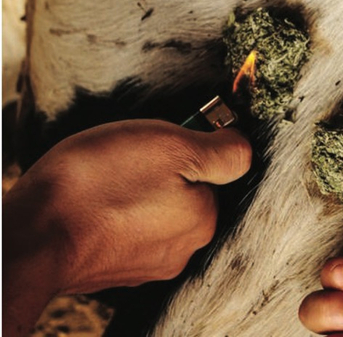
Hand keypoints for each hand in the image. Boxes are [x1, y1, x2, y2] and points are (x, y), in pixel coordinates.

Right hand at [2, 120, 250, 335]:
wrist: (30, 236)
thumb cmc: (99, 184)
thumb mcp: (172, 147)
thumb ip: (221, 152)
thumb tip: (244, 149)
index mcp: (203, 221)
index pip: (213, 175)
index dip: (189, 149)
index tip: (162, 142)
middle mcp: (181, 250)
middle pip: (184, 195)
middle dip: (163, 173)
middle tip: (130, 157)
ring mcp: (145, 264)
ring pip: (153, 212)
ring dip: (137, 192)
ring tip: (108, 178)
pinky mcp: (112, 268)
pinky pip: (125, 230)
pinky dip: (114, 213)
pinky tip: (95, 201)